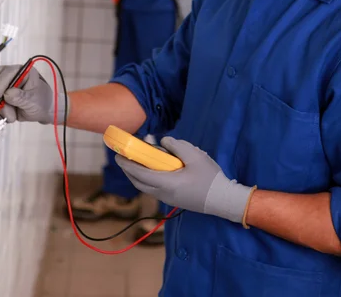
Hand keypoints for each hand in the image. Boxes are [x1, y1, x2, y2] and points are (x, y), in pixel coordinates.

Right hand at [0, 65, 64, 123]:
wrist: (41, 111)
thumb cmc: (42, 102)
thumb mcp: (34, 101)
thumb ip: (22, 97)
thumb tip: (8, 93)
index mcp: (25, 71)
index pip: (7, 72)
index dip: (0, 83)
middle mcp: (13, 75)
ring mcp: (5, 84)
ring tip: (9, 114)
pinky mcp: (0, 93)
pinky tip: (6, 114)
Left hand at [116, 137, 253, 222]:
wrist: (222, 200)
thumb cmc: (209, 178)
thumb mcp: (195, 155)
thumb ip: (176, 146)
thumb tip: (163, 141)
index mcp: (167, 183)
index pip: (140, 174)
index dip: (127, 164)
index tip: (118, 155)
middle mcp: (163, 194)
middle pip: (138, 183)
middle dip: (128, 170)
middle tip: (124, 157)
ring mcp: (168, 199)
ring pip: (145, 187)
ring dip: (137, 174)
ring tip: (137, 160)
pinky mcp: (173, 199)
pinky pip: (153, 188)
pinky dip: (147, 178)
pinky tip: (154, 168)